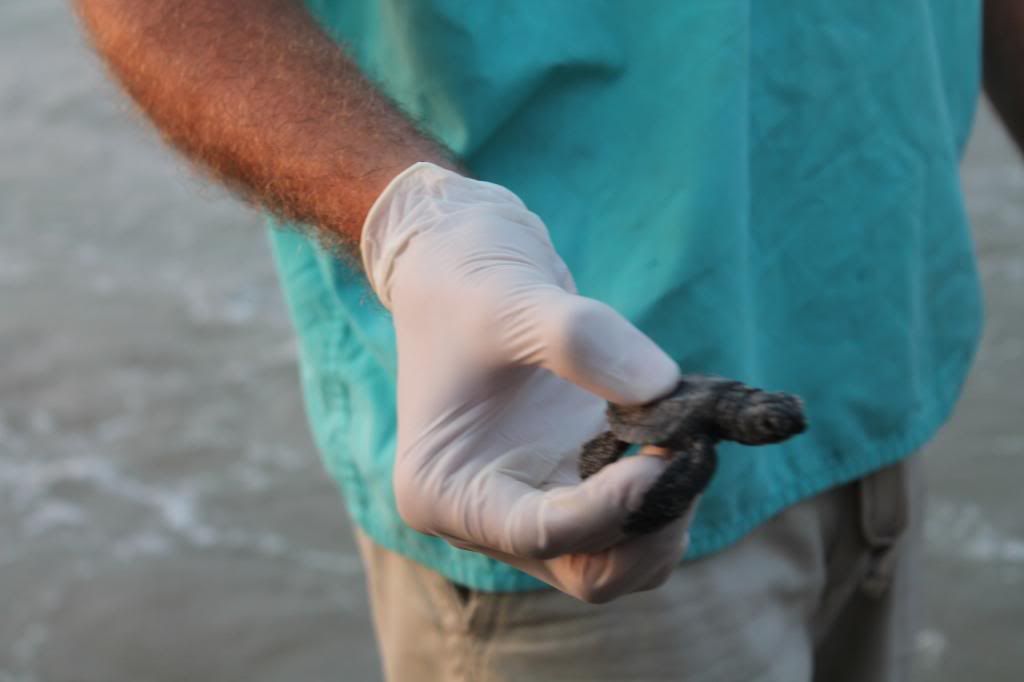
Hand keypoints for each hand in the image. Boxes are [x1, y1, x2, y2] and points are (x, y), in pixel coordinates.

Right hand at [361, 163, 690, 602]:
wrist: (463, 258)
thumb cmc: (465, 281)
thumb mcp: (511, 299)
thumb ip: (583, 342)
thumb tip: (663, 391)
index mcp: (447, 491)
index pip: (537, 535)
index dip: (609, 510)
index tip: (664, 456)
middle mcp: (490, 514)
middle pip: (589, 570)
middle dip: (650, 524)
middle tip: (691, 452)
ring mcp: (538, 499)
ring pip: (624, 556)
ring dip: (670, 508)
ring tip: (689, 432)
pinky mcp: (578, 477)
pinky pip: (638, 515)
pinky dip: (672, 484)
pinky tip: (682, 424)